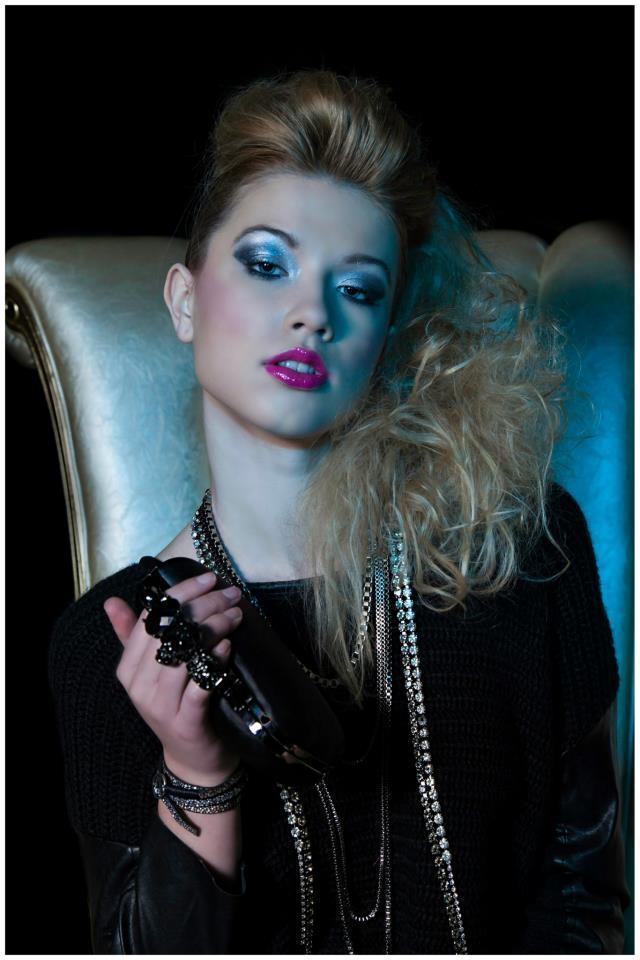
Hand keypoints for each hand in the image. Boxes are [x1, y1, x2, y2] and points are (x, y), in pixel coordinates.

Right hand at [104, 570, 242, 784]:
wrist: (194, 762)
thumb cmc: (177, 707)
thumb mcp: (152, 673)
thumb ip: (134, 637)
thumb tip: (112, 601)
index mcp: (128, 669)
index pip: (151, 618)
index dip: (180, 592)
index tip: (208, 577)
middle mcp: (139, 686)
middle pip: (169, 632)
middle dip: (203, 605)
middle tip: (231, 592)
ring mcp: (160, 706)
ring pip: (184, 654)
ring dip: (214, 627)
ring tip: (236, 613)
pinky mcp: (185, 722)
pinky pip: (198, 686)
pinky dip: (212, 662)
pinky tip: (227, 646)